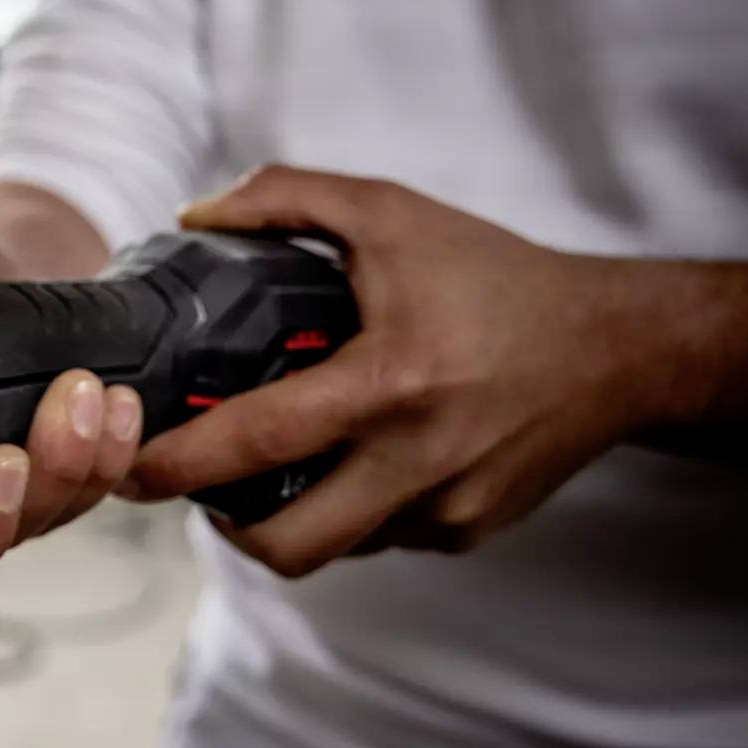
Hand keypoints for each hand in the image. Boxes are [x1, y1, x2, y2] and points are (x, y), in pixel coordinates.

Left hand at [122, 165, 658, 576]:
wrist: (619, 348)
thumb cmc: (496, 277)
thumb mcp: (390, 213)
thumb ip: (284, 198)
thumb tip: (191, 213)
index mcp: (389, 383)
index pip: (256, 441)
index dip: (175, 465)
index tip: (128, 463)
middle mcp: (417, 461)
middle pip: (287, 545)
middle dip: (221, 527)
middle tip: (191, 485)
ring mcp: (444, 509)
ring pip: (330, 548)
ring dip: (283, 517)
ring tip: (262, 464)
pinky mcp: (465, 532)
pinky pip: (377, 540)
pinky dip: (345, 510)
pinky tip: (345, 461)